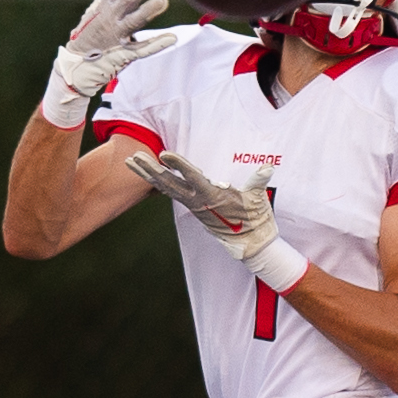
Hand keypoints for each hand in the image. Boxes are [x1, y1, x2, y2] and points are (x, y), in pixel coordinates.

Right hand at [42, 0, 175, 127]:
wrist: (76, 67)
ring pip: (134, 21)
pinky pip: (142, 49)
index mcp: (106, 6)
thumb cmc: (89, 37)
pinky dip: (157, 44)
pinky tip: (172, 38)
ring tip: (163, 0)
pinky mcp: (123, 54)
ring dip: (148, 11)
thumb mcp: (95, 13)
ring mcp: (116, 35)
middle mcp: (111, 17)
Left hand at [127, 150, 309, 292]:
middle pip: (169, 183)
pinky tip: (145, 173)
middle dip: (151, 170)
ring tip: (130, 160)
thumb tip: (267, 168)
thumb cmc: (254, 220)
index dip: (179, 165)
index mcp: (212, 197)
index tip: (165, 154)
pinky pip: (169, 191)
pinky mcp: (191, 205)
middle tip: (134, 156)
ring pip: (164, 187)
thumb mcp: (258, 200)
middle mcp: (197, 201)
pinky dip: (155, 181)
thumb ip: (258, 182)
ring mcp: (192, 204)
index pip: (193, 177)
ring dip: (147, 174)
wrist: (249, 242)